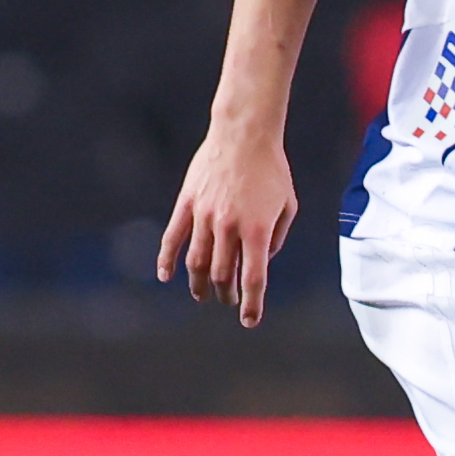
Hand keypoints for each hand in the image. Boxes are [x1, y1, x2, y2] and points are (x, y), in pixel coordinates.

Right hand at [156, 116, 296, 326]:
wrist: (245, 134)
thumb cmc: (272, 170)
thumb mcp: (288, 205)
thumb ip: (276, 238)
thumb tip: (261, 262)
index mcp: (257, 230)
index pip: (253, 278)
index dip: (251, 303)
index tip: (249, 320)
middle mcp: (229, 227)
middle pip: (222, 275)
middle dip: (226, 294)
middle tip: (229, 300)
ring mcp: (205, 216)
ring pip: (196, 263)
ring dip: (199, 285)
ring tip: (202, 295)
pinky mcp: (187, 204)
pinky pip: (172, 238)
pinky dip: (167, 260)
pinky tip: (166, 276)